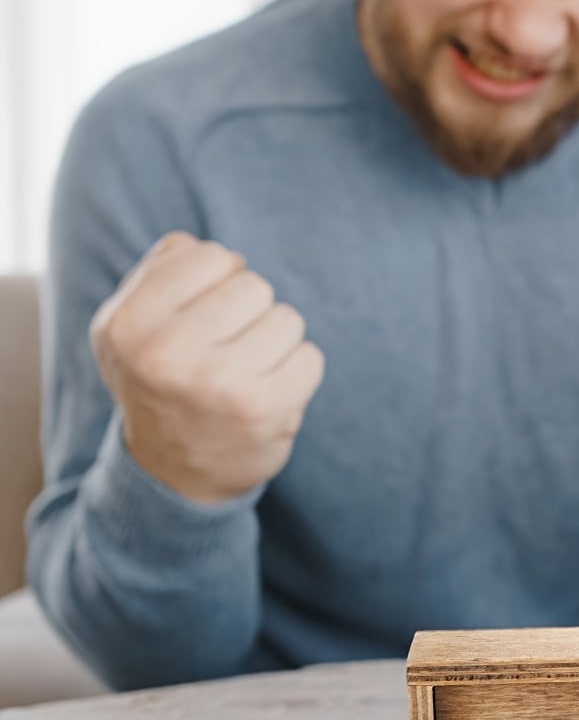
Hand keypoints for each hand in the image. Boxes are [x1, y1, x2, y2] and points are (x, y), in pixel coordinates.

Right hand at [90, 233, 326, 503]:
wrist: (174, 474)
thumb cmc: (163, 381)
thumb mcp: (133, 327)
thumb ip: (160, 272)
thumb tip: (197, 245)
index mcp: (126, 325)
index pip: (208, 256)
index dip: (219, 277)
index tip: (206, 310)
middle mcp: (165, 354)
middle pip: (254, 285)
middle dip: (250, 310)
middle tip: (227, 347)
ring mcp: (217, 383)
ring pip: (287, 319)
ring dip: (276, 341)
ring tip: (246, 370)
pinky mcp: (263, 410)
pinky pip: (311, 357)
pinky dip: (297, 371)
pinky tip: (268, 391)